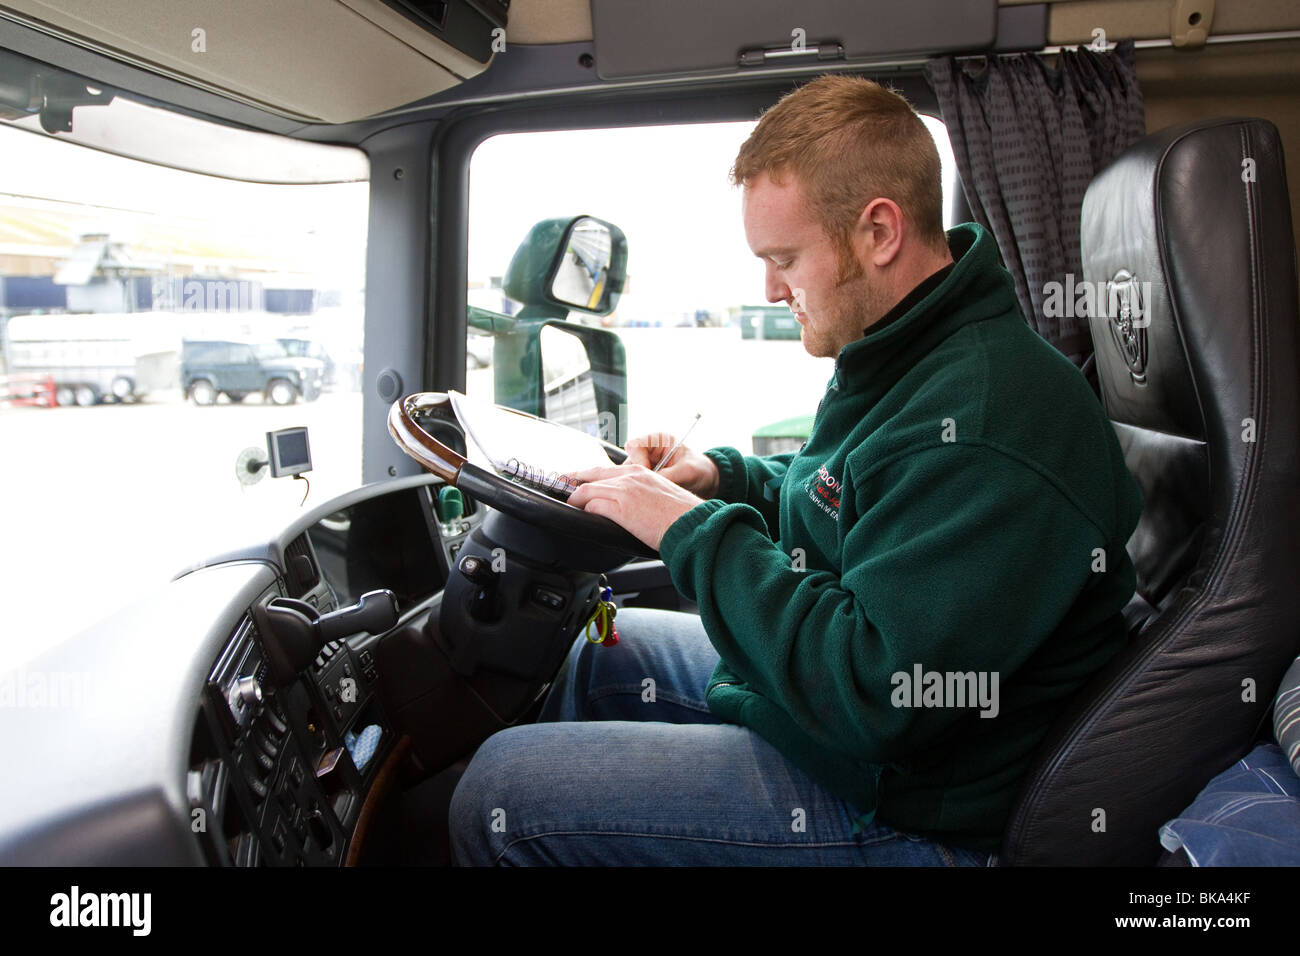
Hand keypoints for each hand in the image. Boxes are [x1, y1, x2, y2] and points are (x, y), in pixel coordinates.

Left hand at [567, 463, 704, 550]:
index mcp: (640, 472)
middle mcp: (630, 477)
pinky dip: (584, 510)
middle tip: (562, 490)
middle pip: (591, 475)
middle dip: (573, 483)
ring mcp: (624, 491)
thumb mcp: (660, 494)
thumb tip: (631, 505)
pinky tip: (582, 516)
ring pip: (587, 490)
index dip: (586, 475)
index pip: (605, 469)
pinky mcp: (621, 508)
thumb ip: (642, 493)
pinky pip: (592, 505)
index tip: (576, 480)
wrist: (691, 524)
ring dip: (575, 500)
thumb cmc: (680, 515)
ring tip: (570, 506)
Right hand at [624, 433, 719, 497]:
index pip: (635, 446)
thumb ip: (668, 476)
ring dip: (639, 486)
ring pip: (630, 476)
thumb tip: (650, 486)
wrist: (708, 482)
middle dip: (636, 477)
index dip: (637, 460)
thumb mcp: (687, 471)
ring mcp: (646, 466)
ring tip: (653, 494)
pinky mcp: (646, 479)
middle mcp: (649, 451)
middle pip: (629, 462)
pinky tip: (652, 498)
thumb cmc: (701, 470)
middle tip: (649, 489)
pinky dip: (641, 493)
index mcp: (658, 440)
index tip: (648, 474)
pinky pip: (636, 486)